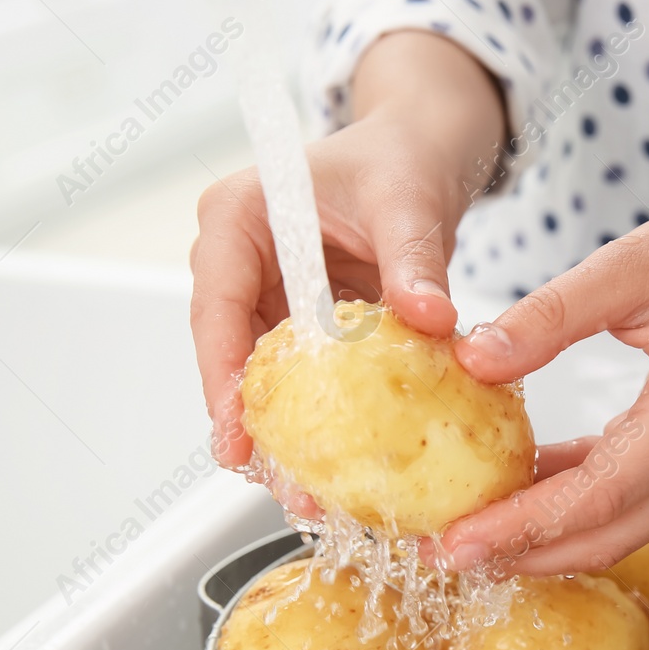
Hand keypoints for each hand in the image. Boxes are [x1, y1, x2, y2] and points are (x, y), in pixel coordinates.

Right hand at [189, 31, 503, 471]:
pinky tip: (344, 468)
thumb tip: (432, 319)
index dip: (222, 376)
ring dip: (289, 439)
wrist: (424, 151)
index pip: (216, 306)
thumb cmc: (403, 155)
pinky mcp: (305, 326)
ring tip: (315, 498)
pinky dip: (325, 422)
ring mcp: (270, 297)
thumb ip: (414, 259)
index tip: (237, 433)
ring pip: (266, 381)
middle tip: (286, 487)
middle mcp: (241, 262)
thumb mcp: (410, 199)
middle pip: (232, 357)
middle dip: (255, 428)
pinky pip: (307, 381)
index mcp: (238, 217)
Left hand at [433, 119, 648, 576]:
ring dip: (548, 540)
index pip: (599, 494)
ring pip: (622, 529)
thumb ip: (548, 316)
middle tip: (447, 558)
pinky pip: (630, 499)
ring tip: (473, 537)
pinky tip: (520, 489)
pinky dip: (575, 506)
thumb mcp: (625, 265)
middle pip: (612, 535)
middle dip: (527, 554)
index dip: (524, 526)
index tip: (457, 543)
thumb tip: (470, 360)